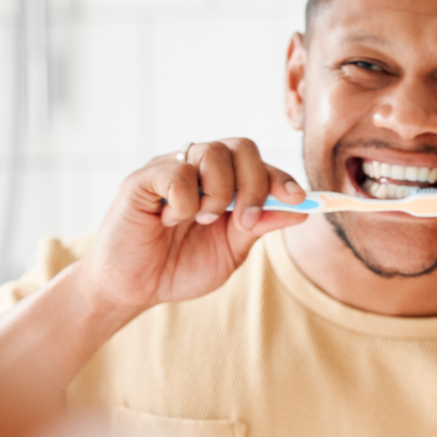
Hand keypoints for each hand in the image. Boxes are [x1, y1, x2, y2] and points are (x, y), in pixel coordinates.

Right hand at [81, 138, 306, 311]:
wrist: (134, 289)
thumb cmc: (180, 267)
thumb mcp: (231, 251)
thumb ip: (260, 225)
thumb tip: (302, 209)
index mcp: (223, 182)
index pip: (260, 164)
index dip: (282, 179)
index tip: (298, 199)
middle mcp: (198, 168)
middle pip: (241, 147)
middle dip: (254, 184)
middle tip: (245, 221)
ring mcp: (170, 168)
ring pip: (212, 153)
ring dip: (219, 194)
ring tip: (203, 220)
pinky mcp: (142, 179)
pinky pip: (177, 172)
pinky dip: (184, 202)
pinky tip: (170, 220)